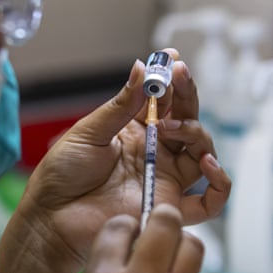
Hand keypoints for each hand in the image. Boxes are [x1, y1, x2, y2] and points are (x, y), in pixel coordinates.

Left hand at [20, 49, 230, 265]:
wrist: (53, 213)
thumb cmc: (64, 172)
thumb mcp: (89, 131)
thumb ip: (120, 105)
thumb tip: (141, 68)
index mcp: (134, 130)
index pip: (163, 101)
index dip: (170, 79)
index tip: (172, 60)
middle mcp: (153, 152)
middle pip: (187, 120)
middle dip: (187, 95)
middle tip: (179, 77)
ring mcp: (163, 177)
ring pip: (201, 152)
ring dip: (196, 132)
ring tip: (172, 125)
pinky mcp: (167, 205)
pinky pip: (208, 202)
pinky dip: (219, 184)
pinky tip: (206, 163)